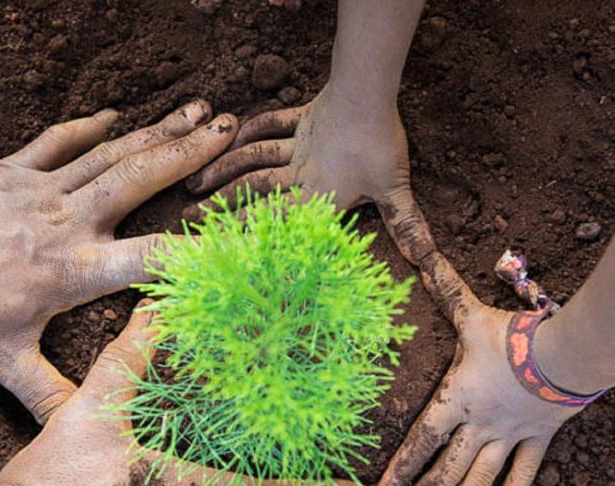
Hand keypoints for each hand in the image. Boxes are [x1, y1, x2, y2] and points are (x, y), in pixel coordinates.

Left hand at [0, 101, 235, 421]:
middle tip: (229, 132)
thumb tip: (75, 435)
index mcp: (75, 269)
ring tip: (197, 111)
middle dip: (190, 155)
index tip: (241, 238)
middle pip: (142, 180)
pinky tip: (114, 116)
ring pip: (112, 154)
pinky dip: (88, 127)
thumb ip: (42, 393)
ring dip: (157, 131)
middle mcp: (70, 221)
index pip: (155, 258)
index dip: (202, 248)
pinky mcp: (13, 168)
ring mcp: (43, 188)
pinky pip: (60, 141)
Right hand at [183, 87, 436, 265]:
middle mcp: (300, 175)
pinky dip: (250, 129)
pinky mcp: (303, 119)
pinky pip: (270, 124)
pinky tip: (232, 136)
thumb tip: (427, 262)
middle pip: (252, 193)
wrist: (368, 94)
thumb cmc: (380, 145)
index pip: (273, 222)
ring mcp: (298, 145)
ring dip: (223, 170)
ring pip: (252, 161)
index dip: (245, 235)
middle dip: (219, 207)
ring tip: (194, 183)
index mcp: (316, 198)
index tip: (217, 247)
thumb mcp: (395, 192)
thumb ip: (407, 227)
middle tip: (187, 217)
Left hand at [376, 253, 583, 485]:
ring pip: (478, 482)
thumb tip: (413, 245)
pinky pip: (523, 474)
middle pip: (444, 472)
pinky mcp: (539, 438)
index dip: (397, 472)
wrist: (571, 352)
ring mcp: (511, 436)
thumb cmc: (515, 331)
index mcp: (456, 399)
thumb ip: (441, 285)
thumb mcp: (470, 311)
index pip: (419, 443)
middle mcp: (480, 425)